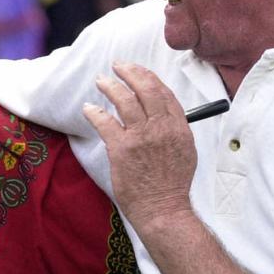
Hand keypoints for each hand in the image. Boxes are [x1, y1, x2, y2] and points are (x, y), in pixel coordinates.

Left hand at [82, 62, 196, 229]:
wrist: (162, 208)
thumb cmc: (171, 184)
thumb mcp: (185, 151)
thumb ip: (173, 129)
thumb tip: (159, 112)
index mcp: (179, 127)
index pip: (163, 93)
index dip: (148, 78)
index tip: (137, 71)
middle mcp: (162, 128)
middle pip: (146, 89)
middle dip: (130, 72)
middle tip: (117, 66)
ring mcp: (141, 137)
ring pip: (124, 100)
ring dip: (110, 86)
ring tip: (101, 81)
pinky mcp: (122, 149)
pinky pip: (105, 122)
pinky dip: (95, 112)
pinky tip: (89, 108)